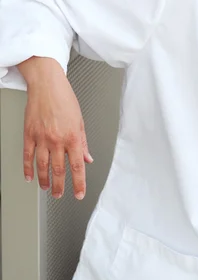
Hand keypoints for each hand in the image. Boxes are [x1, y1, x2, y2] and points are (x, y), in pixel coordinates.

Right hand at [18, 57, 92, 199]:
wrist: (47, 85)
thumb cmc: (64, 98)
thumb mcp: (80, 120)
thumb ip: (83, 142)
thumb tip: (87, 158)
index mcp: (73, 136)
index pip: (77, 166)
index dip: (79, 183)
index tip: (80, 193)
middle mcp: (57, 139)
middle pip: (59, 170)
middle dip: (61, 186)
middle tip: (61, 195)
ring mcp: (41, 138)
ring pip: (42, 166)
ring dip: (45, 180)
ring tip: (46, 188)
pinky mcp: (29, 134)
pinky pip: (28, 156)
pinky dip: (28, 169)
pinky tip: (29, 176)